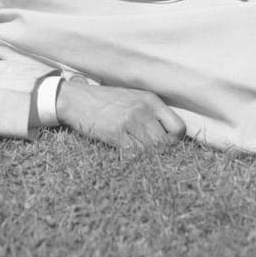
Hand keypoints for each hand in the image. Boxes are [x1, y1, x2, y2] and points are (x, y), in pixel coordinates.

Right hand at [55, 79, 185, 152]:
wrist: (77, 99)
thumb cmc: (106, 100)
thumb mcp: (133, 98)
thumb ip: (151, 112)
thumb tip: (167, 135)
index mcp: (151, 100)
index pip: (179, 127)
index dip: (174, 142)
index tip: (165, 146)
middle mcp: (143, 110)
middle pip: (166, 143)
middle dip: (161, 153)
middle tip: (152, 156)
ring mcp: (130, 122)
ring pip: (151, 150)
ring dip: (147, 157)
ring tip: (139, 155)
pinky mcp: (116, 134)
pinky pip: (134, 154)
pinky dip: (133, 158)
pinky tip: (127, 155)